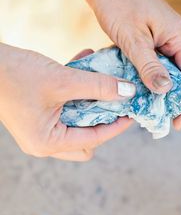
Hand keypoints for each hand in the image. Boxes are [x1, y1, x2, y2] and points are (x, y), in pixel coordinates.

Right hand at [0, 44, 134, 160]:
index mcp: (48, 143)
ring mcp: (39, 133)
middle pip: (85, 143)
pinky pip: (64, 114)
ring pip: (76, 128)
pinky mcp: (37, 119)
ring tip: (102, 86)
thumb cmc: (15, 75)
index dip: (115, 127)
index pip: (93, 140)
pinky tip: (85, 71)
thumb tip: (127, 91)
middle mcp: (43, 144)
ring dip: (90, 107)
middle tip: (113, 105)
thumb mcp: (62, 80)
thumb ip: (98, 86)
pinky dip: (76, 98)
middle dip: (101, 123)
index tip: (131, 113)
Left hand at [83, 0, 180, 128]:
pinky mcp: (152, 44)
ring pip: (171, 75)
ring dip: (164, 95)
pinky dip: (153, 84)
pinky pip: (158, 69)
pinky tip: (143, 96)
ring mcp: (165, 42)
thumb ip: (149, 65)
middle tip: (164, 122)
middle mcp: (176, 41)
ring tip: (153, 113)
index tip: (178, 123)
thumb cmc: (118, 3)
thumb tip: (166, 91)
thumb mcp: (132, 38)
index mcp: (179, 37)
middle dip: (178, 103)